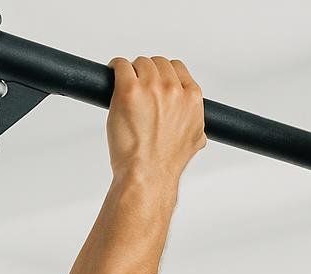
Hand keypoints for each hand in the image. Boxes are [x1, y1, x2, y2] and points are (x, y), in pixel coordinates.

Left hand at [105, 56, 206, 184]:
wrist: (148, 173)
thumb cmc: (166, 162)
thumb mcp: (194, 141)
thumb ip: (197, 126)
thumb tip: (196, 126)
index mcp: (192, 99)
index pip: (178, 69)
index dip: (165, 74)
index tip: (156, 81)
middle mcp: (174, 90)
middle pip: (158, 63)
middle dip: (148, 73)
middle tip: (139, 87)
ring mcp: (151, 88)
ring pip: (140, 63)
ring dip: (132, 71)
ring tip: (125, 86)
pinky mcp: (128, 90)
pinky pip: (121, 65)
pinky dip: (116, 68)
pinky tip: (113, 75)